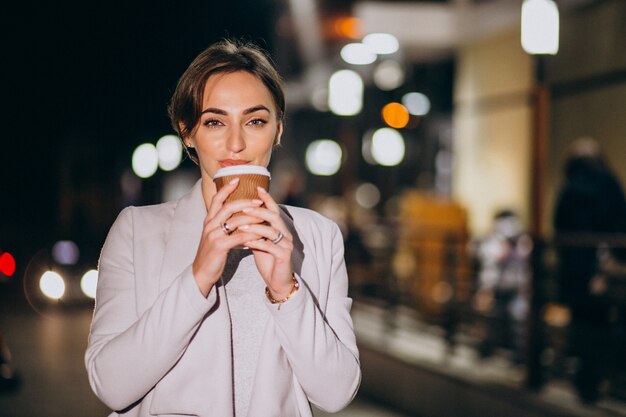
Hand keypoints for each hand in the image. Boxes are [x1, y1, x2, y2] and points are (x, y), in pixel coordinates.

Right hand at [192, 178, 264, 296]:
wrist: (201, 273)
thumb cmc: (212, 254)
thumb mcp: (216, 236)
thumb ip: (226, 226)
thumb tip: (242, 218)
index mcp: (209, 221)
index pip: (217, 199)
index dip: (226, 189)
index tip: (238, 180)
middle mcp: (210, 225)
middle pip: (228, 207)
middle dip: (245, 202)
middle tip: (259, 201)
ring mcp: (214, 235)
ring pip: (235, 221)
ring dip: (251, 218)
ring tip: (263, 217)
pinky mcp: (219, 246)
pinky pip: (238, 237)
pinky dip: (250, 236)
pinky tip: (258, 237)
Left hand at [240, 186, 294, 298]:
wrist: (277, 281)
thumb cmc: (267, 259)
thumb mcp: (259, 240)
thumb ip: (254, 228)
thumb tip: (241, 214)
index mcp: (280, 228)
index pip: (273, 209)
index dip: (266, 198)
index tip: (257, 188)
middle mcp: (286, 233)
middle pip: (274, 217)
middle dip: (258, 211)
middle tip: (244, 208)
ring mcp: (286, 245)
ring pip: (272, 231)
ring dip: (255, 227)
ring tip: (241, 226)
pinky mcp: (283, 256)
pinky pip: (270, 247)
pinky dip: (257, 243)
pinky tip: (246, 243)